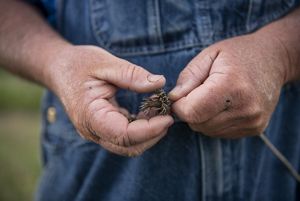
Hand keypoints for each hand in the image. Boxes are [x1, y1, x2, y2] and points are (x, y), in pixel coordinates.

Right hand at [47, 45, 173, 155]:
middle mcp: (92, 130)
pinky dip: (141, 128)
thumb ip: (132, 75)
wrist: (59, 68)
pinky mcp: (102, 129)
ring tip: (160, 111)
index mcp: (90, 115)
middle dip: (153, 134)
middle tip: (169, 114)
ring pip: (128, 145)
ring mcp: (96, 132)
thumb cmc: (79, 63)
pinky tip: (149, 111)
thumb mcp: (105, 63)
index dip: (149, 130)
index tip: (168, 118)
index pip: (124, 135)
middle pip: (128, 146)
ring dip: (148, 133)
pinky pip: (125, 136)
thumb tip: (160, 82)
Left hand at [169, 33, 288, 137]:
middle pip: (198, 123)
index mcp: (231, 85)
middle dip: (190, 111)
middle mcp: (244, 108)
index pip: (191, 112)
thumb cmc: (238, 54)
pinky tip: (223, 105)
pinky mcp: (255, 129)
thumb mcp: (209, 55)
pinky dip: (214, 121)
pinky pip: (220, 132)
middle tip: (197, 93)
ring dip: (202, 117)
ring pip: (207, 130)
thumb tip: (173, 99)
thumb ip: (188, 77)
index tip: (181, 94)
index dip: (179, 105)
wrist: (274, 59)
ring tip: (212, 97)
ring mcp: (252, 121)